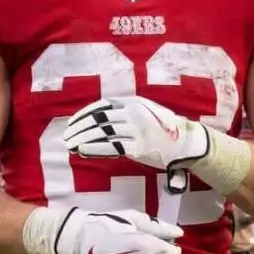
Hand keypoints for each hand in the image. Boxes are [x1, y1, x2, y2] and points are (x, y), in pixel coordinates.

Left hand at [62, 96, 209, 171]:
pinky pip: (112, 147)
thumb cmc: (162, 128)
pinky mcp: (139, 147)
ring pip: (102, 133)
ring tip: (71, 145)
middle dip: (80, 129)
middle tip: (67, 137)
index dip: (83, 115)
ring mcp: (136, 130)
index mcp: (133, 102)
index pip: (101, 107)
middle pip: (98, 120)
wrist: (186, 142)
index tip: (71, 123)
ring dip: (83, 139)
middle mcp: (133, 114)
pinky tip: (83, 150)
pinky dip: (95, 148)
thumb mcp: (144, 111)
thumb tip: (97, 120)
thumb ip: (124, 112)